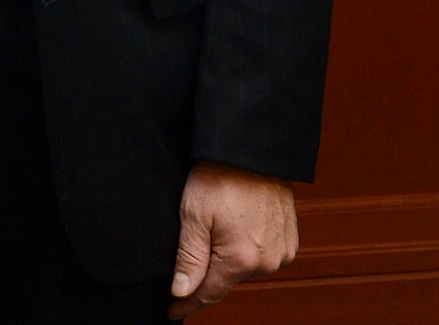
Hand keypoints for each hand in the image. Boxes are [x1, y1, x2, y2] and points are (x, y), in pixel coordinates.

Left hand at [169, 161, 299, 316]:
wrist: (252, 152)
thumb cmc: (220, 178)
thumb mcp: (193, 217)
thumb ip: (188, 258)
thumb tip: (182, 292)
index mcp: (241, 260)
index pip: (208, 293)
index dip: (188, 303)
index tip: (172, 311)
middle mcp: (267, 262)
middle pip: (226, 279)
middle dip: (206, 274)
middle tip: (187, 260)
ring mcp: (281, 252)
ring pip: (244, 267)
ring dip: (227, 259)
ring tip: (213, 232)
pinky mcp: (289, 240)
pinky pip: (261, 255)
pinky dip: (245, 249)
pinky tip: (235, 230)